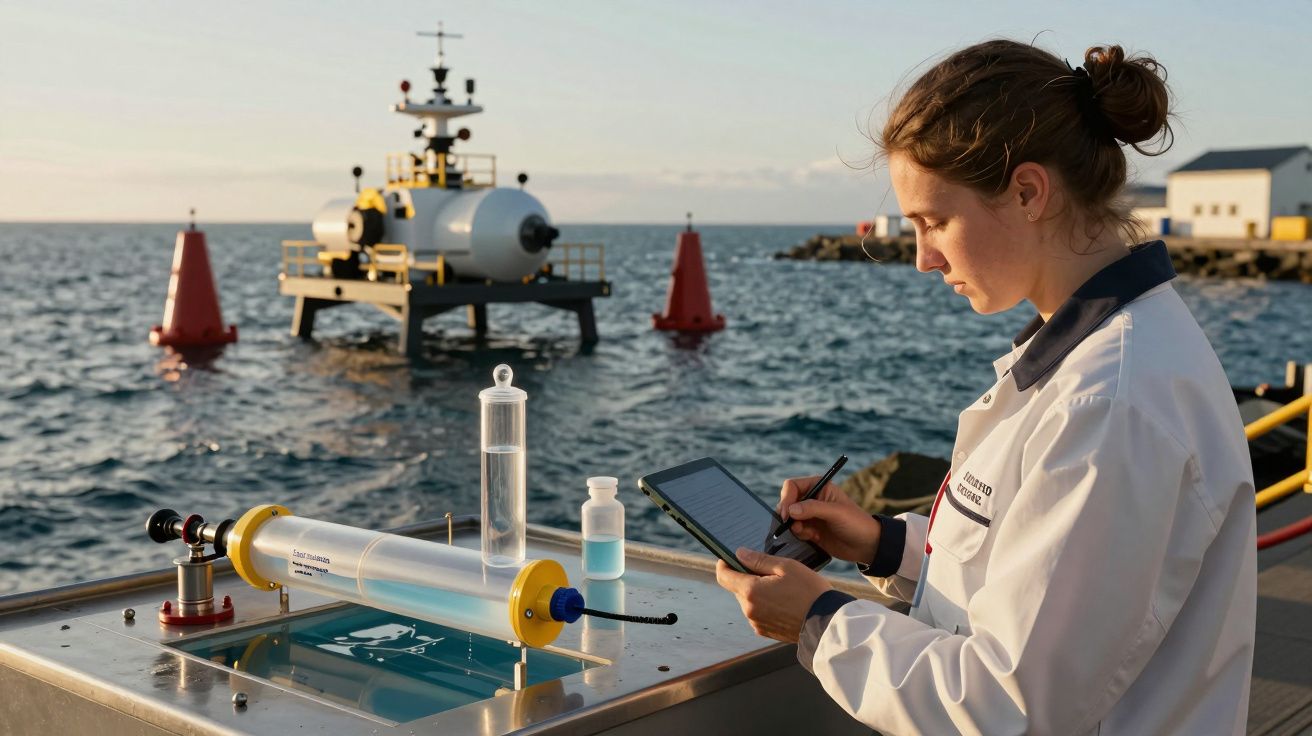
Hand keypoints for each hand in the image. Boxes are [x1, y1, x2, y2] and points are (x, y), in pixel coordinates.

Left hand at [715, 548, 832, 642]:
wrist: (827, 623)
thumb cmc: (809, 591)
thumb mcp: (786, 567)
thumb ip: (759, 560)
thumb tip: (739, 553)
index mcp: (751, 591)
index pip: (723, 576)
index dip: (724, 564)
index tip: (730, 557)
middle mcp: (749, 610)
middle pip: (737, 588)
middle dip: (748, 577)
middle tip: (770, 571)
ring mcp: (757, 623)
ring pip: (749, 601)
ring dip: (757, 592)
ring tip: (782, 588)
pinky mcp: (766, 632)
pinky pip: (758, 613)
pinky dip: (765, 605)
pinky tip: (784, 601)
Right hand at [777, 475, 880, 563]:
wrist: (867, 546)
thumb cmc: (856, 523)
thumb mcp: (836, 512)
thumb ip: (813, 508)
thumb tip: (790, 510)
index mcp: (819, 487)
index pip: (792, 486)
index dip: (786, 499)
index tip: (786, 514)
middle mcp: (812, 499)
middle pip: (787, 502)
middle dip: (787, 515)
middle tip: (793, 526)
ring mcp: (810, 515)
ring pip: (789, 518)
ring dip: (794, 526)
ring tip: (808, 533)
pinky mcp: (810, 530)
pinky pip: (795, 530)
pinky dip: (799, 534)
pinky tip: (813, 538)